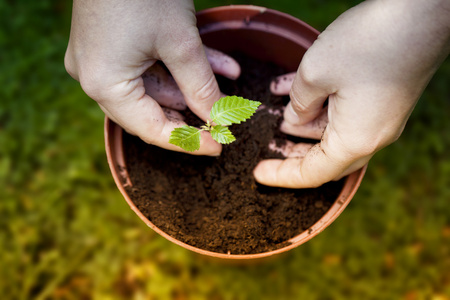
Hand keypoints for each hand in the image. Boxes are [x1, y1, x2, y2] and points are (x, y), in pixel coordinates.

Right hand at [64, 0, 239, 155]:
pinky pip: (148, 66)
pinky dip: (180, 66)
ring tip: (230, 84)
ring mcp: (100, 60)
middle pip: (152, 111)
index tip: (219, 146)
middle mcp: (95, 77)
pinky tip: (219, 65)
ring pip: (155, 87)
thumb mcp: (180, 43)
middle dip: (193, 112)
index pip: (151, 129)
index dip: (188, 142)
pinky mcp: (110, 45)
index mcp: (104, 84)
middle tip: (225, 120)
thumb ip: (200, 87)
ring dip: (193, 85)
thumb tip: (218, 119)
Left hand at [254, 0, 449, 187]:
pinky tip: (297, 88)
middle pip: (325, 158)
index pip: (312, 173)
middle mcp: (372, 136)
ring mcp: (381, 118)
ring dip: (305, 124)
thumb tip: (295, 117)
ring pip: (334, 133)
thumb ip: (299, 102)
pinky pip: (347, 113)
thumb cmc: (371, 42)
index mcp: (355, 140)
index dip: (282, 176)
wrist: (423, 13)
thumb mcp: (316, 73)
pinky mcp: (384, 100)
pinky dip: (321, 106)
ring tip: (278, 111)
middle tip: (269, 145)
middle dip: (294, 152)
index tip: (259, 174)